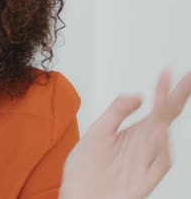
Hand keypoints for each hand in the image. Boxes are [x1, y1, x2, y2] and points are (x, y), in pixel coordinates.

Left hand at [60, 69, 190, 198]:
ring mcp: (146, 162)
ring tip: (163, 100)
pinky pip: (160, 163)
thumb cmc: (86, 169)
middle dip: (177, 98)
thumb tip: (139, 95)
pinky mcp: (144, 180)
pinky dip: (162, 148)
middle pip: (166, 119)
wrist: (77, 197)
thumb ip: (117, 111)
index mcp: (135, 133)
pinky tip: (158, 131)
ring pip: (164, 138)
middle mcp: (145, 145)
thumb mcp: (98, 131)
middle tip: (187, 78)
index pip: (156, 108)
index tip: (169, 71)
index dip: (164, 90)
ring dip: (164, 119)